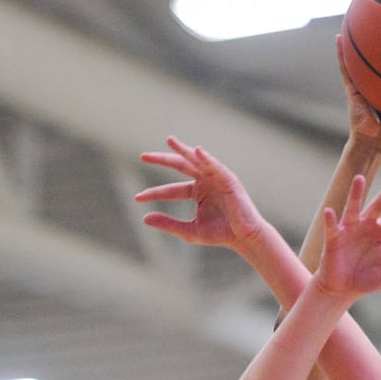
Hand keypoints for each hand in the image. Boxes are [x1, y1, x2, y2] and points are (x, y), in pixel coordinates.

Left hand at [135, 137, 266, 250]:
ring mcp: (216, 178)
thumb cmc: (220, 234)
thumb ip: (168, 224)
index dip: (154, 193)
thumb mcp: (189, 230)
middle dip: (163, 160)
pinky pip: (216, 166)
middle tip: (143, 156)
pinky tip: (196, 151)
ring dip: (183, 150)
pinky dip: (207, 158)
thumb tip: (144, 218)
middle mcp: (205, 181)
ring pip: (196, 160)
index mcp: (196, 192)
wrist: (243, 238)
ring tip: (169, 141)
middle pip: (180, 167)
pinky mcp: (229, 179)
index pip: (171, 189)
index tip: (137, 199)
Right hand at [316, 172, 380, 300]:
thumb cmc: (368, 280)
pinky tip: (330, 212)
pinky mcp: (333, 238)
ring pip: (354, 208)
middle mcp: (367, 225)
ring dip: (356, 194)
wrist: (342, 290)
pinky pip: (332, 227)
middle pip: (380, 205)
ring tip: (359, 178)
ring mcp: (349, 229)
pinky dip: (330, 220)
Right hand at [336, 34, 380, 151]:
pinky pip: (346, 67)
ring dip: (356, 38)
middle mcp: (374, 80)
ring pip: (358, 55)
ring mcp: (362, 82)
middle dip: (379, 34)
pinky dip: (341, 53)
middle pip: (377, 53)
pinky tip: (339, 38)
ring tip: (354, 16)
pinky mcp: (351, 87)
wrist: (375, 142)